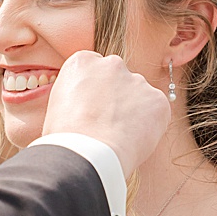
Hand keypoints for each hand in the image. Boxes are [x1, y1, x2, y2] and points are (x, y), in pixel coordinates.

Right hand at [41, 49, 170, 177]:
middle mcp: (113, 63)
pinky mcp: (158, 100)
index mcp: (83, 61)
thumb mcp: (59, 104)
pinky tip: (132, 141)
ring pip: (139, 96)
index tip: (90, 110)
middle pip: (118, 79)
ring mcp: (138, 80)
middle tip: (106, 124)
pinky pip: (156, 113)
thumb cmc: (64, 137)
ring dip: (132, 112)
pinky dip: (149, 126)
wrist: (85, 154)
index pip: (94, 70)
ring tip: (117, 137)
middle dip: (115, 98)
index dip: (93, 93)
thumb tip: (90, 105)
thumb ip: (78, 94)